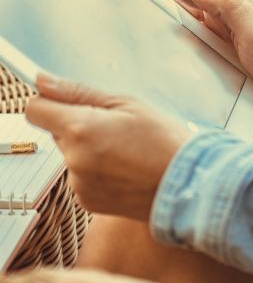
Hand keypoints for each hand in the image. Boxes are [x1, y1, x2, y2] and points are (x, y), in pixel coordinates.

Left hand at [26, 74, 191, 220]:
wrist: (188, 183)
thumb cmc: (164, 140)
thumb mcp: (127, 104)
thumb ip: (80, 93)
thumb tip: (43, 81)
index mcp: (81, 128)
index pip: (35, 109)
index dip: (49, 101)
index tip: (65, 100)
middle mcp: (73, 159)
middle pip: (57, 131)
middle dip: (79, 125)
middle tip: (117, 126)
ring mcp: (79, 183)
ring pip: (71, 154)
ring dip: (89, 148)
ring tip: (127, 150)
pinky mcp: (87, 201)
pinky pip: (82, 176)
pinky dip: (97, 170)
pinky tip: (126, 168)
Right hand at [120, 0, 252, 103]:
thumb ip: (229, 7)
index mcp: (228, 6)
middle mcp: (224, 15)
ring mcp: (224, 32)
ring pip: (185, 15)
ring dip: (160, 8)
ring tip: (133, 8)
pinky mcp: (225, 50)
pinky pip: (194, 36)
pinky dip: (175, 32)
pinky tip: (164, 42)